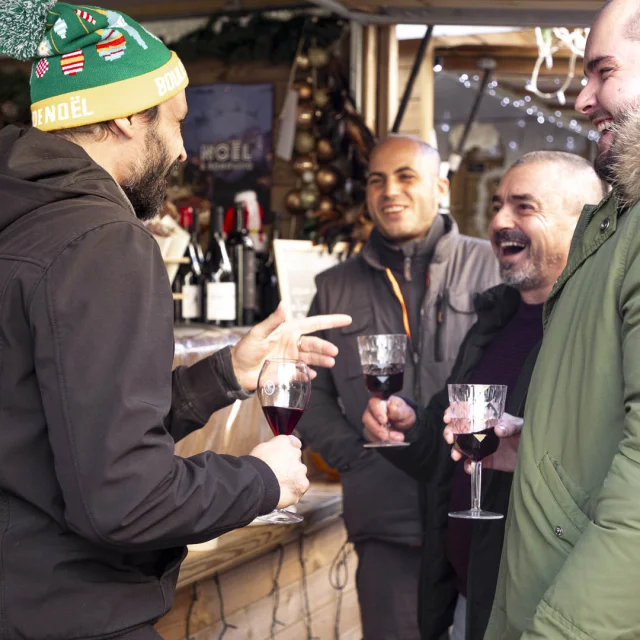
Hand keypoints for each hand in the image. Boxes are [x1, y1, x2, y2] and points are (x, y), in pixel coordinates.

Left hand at [230, 303, 351, 390]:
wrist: (236, 370)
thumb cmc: (245, 349)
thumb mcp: (259, 333)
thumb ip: (273, 321)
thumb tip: (284, 304)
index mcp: (288, 331)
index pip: (314, 324)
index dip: (330, 321)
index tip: (346, 319)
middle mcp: (293, 343)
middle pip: (314, 344)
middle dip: (325, 347)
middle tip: (334, 352)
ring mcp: (291, 358)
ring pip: (312, 358)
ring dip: (322, 360)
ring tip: (330, 363)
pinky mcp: (288, 371)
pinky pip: (302, 372)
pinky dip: (309, 374)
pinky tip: (313, 375)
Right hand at [249, 435, 309, 508]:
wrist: (257, 483)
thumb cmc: (256, 466)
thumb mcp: (261, 448)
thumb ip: (274, 447)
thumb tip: (275, 451)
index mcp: (285, 442)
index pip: (294, 442)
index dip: (290, 450)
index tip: (287, 456)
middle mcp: (296, 454)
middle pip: (297, 460)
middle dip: (290, 466)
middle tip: (278, 474)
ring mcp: (300, 470)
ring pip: (300, 475)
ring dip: (293, 479)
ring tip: (279, 485)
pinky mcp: (302, 485)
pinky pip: (300, 488)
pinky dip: (294, 491)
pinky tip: (283, 492)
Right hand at [362, 396, 415, 442]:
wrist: (403, 423)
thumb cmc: (402, 413)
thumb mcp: (405, 411)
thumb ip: (398, 411)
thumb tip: (391, 408)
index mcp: (380, 401)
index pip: (374, 404)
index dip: (378, 412)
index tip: (384, 421)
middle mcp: (372, 410)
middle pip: (367, 418)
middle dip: (377, 429)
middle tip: (387, 436)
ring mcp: (370, 422)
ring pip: (369, 430)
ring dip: (381, 436)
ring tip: (395, 438)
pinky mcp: (371, 432)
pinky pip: (372, 438)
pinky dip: (382, 441)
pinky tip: (392, 441)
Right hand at [443, 409, 522, 472]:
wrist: (536, 456)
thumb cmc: (528, 434)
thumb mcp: (520, 427)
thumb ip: (510, 426)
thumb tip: (498, 430)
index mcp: (487, 418)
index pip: (467, 411)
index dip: (454, 412)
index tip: (448, 418)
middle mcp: (481, 431)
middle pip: (459, 429)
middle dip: (450, 432)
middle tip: (449, 438)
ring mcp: (483, 446)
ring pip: (462, 446)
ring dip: (455, 450)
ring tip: (455, 456)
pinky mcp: (487, 460)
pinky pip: (473, 462)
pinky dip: (468, 466)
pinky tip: (468, 468)